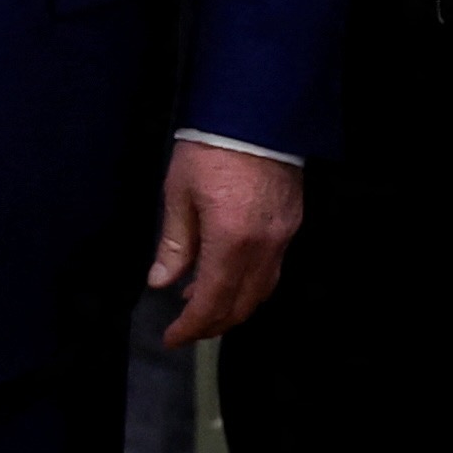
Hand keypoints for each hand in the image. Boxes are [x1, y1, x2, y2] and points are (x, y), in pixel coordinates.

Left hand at [147, 137, 300, 346]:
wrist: (256, 115)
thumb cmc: (209, 149)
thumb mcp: (178, 194)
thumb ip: (173, 243)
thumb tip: (160, 282)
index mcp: (232, 241)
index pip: (212, 301)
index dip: (192, 326)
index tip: (172, 338)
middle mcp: (264, 247)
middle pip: (242, 304)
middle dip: (213, 323)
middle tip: (186, 328)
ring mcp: (284, 237)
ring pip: (262, 290)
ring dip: (233, 305)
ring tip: (200, 302)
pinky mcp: (292, 224)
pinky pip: (272, 269)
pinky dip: (249, 283)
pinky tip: (226, 275)